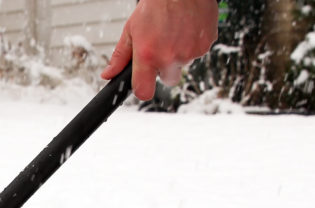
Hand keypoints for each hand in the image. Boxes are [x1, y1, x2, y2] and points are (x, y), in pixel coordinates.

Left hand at [102, 0, 219, 100]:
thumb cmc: (156, 5)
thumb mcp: (131, 30)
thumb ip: (120, 57)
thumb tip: (108, 74)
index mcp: (148, 55)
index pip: (144, 91)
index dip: (142, 89)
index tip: (142, 84)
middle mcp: (169, 57)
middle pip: (167, 80)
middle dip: (164, 69)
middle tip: (161, 47)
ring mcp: (189, 52)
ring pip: (183, 65)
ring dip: (179, 54)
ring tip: (174, 33)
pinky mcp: (205, 45)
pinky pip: (197, 53)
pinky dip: (192, 44)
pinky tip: (186, 29)